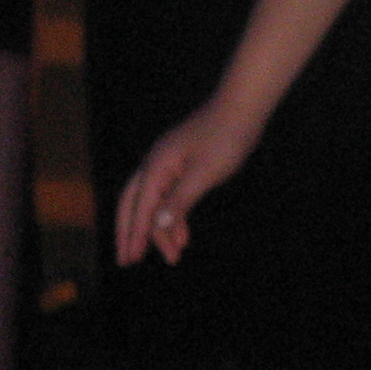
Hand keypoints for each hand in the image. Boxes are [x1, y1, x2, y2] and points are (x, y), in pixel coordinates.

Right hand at [114, 105, 261, 267]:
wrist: (242, 108)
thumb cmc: (225, 137)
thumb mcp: (204, 173)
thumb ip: (180, 200)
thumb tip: (156, 224)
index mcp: (157, 166)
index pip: (140, 207)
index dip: (134, 235)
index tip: (128, 260)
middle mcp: (155, 164)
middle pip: (134, 204)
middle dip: (131, 233)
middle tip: (127, 261)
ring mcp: (168, 163)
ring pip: (153, 201)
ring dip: (159, 229)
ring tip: (171, 256)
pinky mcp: (182, 164)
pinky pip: (169, 195)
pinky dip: (173, 216)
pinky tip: (183, 235)